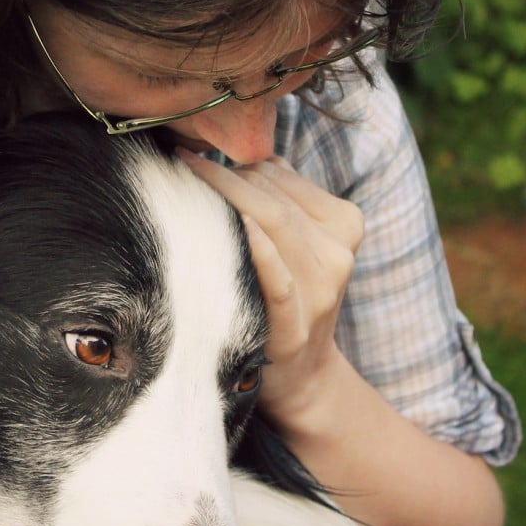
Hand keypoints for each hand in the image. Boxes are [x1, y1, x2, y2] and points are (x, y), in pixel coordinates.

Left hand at [178, 150, 363, 435]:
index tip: (197, 151)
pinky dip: (262, 252)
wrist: (302, 373)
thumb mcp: (301, 244)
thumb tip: (248, 154)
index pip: (283, 177)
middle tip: (181, 157)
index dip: (239, 162)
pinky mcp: (296, 326)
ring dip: (231, 196)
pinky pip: (279, 281)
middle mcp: (338, 253)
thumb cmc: (290, 296)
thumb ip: (284, 198)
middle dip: (225, 174)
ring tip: (188, 175)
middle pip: (275, 199)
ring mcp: (321, 290)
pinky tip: (240, 225)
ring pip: (276, 226)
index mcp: (344, 223)